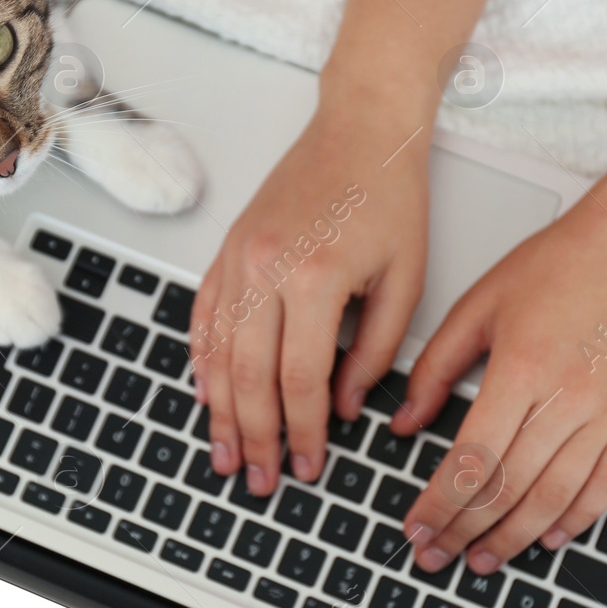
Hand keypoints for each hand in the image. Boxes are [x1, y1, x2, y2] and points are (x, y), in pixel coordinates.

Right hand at [190, 76, 430, 495]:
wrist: (360, 128)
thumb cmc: (389, 195)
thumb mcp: (405, 280)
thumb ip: (375, 350)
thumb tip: (346, 406)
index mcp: (313, 278)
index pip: (300, 380)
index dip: (304, 432)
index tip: (310, 467)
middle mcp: (264, 268)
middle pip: (248, 377)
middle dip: (255, 437)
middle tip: (259, 480)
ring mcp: (237, 257)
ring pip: (217, 353)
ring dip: (219, 411)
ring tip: (224, 454)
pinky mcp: (227, 248)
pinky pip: (204, 316)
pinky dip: (201, 360)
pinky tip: (205, 394)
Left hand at [396, 206, 606, 574]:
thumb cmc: (560, 263)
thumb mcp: (477, 304)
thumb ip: (435, 367)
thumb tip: (406, 424)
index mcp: (522, 368)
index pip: (472, 460)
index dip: (440, 504)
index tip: (416, 527)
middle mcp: (569, 397)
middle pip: (509, 489)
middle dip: (465, 531)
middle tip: (437, 555)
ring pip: (555, 498)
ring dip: (514, 538)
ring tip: (482, 558)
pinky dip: (577, 519)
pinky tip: (548, 537)